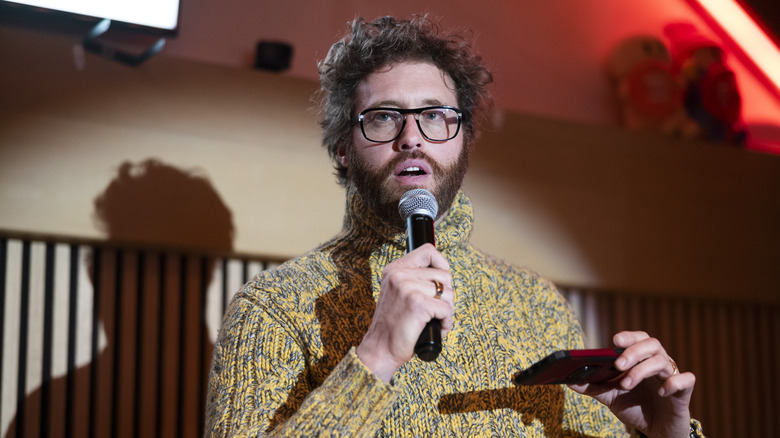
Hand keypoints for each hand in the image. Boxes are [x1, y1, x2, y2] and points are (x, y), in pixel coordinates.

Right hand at [356, 243, 453, 381]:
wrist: (380, 349)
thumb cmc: (393, 325)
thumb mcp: (398, 293)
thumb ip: (414, 279)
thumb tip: (444, 273)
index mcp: (395, 269)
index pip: (428, 251)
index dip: (441, 264)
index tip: (440, 281)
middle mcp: (400, 275)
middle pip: (445, 275)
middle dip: (446, 296)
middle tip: (434, 310)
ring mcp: (408, 288)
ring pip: (448, 293)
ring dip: (446, 311)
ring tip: (432, 321)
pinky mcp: (418, 304)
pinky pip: (446, 309)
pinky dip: (446, 323)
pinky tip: (435, 329)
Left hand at [568, 331, 695, 437]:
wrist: (656, 432)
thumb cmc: (635, 408)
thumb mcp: (610, 397)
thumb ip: (592, 387)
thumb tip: (567, 381)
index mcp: (641, 360)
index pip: (638, 338)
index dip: (628, 337)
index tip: (615, 341)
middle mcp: (658, 363)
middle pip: (652, 344)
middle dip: (633, 352)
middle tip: (618, 364)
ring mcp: (671, 377)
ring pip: (664, 361)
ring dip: (643, 370)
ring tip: (626, 384)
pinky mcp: (683, 393)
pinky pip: (686, 379)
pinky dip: (674, 382)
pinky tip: (661, 392)